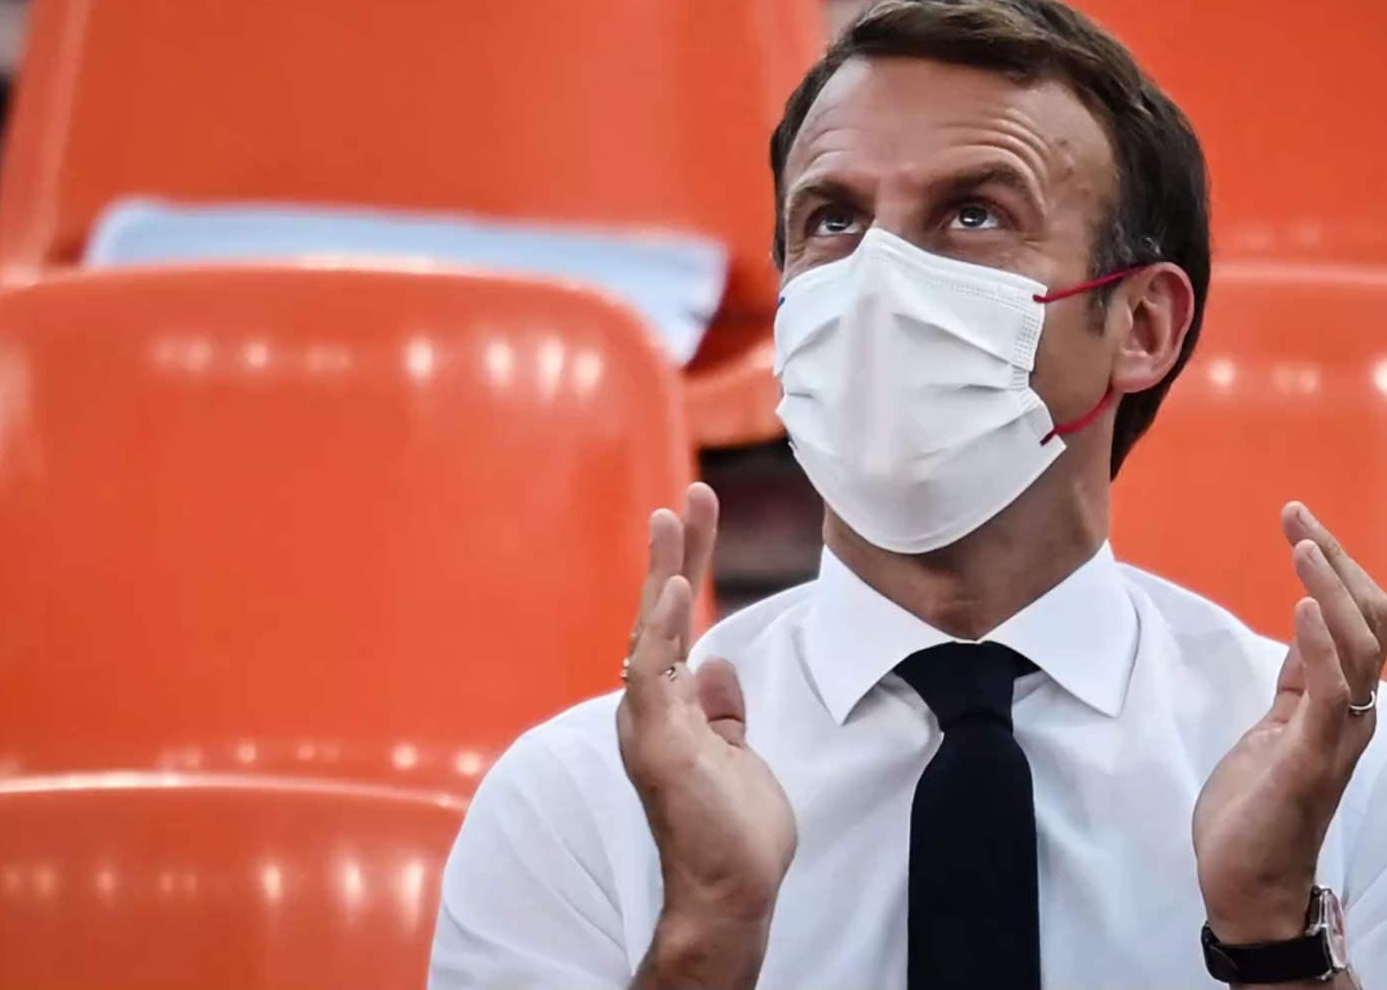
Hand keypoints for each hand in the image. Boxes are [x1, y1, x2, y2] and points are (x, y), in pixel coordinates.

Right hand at [617, 483, 796, 928]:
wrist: (730, 889)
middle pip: (659, 614)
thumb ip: (722, 709)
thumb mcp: (737, 753)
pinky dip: (661, 630)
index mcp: (670, 706)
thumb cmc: (733, 831)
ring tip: (671, 521)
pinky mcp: (657, 743)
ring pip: (650, 633)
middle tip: (686, 498)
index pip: (678, 622)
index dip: (686, 567)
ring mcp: (649, 723)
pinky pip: (654, 675)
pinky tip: (673, 591)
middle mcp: (650, 707)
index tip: (696, 515)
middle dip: (674, 554)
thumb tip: (718, 666)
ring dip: (662, 575)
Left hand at [1192, 502, 1386, 944]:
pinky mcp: (1310, 761)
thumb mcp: (1274, 728)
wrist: (1245, 884)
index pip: (1357, 617)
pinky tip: (1300, 607)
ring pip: (1360, 646)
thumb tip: (1305, 626)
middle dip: (1338, 561)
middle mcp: (1351, 714)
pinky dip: (1321, 645)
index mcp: (1339, 702)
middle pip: (1371, 619)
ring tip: (1304, 546)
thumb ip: (1298, 682)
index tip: (1297, 518)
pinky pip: (1330, 693)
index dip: (1333, 565)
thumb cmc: (1257, 810)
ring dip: (1331, 590)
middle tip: (1297, 515)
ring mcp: (1336, 736)